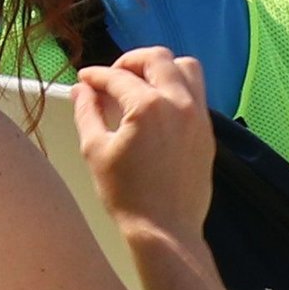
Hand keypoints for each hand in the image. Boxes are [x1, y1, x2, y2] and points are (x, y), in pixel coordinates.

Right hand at [73, 48, 216, 233]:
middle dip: (131, 61)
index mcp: (148, 107)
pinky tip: (158, 106)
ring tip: (140, 84)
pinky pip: (195, 93)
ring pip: (186, 68)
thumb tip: (82, 89)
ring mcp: (198, 116)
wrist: (165, 231)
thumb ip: (87, 113)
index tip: (85, 79)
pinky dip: (176, 87)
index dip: (96, 75)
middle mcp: (179, 103)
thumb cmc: (127, 196)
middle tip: (113, 76)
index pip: (118, 77)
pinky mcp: (206, 132)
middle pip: (157, 58)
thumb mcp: (95, 151)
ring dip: (161, 68)